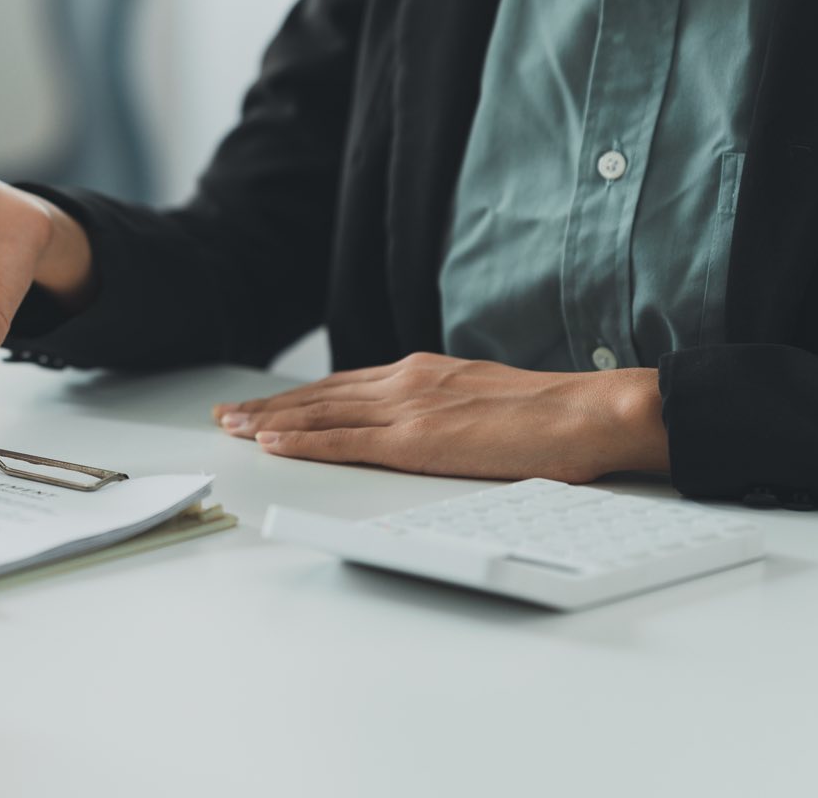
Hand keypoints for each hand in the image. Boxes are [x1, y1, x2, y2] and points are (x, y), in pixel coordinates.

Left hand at [212, 353, 669, 483]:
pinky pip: (347, 442)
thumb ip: (445, 408)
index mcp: (424, 373)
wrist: (591, 412)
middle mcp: (407, 381)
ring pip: (322, 413)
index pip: (344, 385)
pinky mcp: (419, 440)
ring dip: (272, 422)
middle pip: (320, 395)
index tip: (264, 405)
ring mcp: (410, 408)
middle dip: (269, 407)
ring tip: (233, 428)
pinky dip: (305, 442)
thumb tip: (428, 427)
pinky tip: (273, 444)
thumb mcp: (483, 400)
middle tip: (226, 415)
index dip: (299, 397)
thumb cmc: (552, 416)